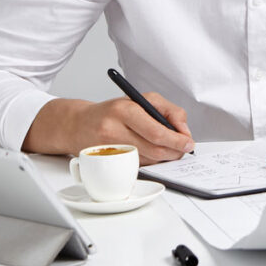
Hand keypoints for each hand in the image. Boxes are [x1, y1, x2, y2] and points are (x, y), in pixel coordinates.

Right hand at [22, 94, 194, 164]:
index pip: (156, 131)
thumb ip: (168, 111)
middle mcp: (114, 130)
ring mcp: (108, 149)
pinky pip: (137, 166)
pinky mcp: (105, 164)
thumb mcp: (142, 100)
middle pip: (154, 149)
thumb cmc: (113, 111)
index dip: (176, 140)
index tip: (188, 143)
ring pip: (148, 160)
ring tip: (168, 148)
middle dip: (174, 151)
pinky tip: (150, 152)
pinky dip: (150, 161)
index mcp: (124, 110)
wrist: (77, 125)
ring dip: (164, 157)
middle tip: (184, 149)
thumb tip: (184, 132)